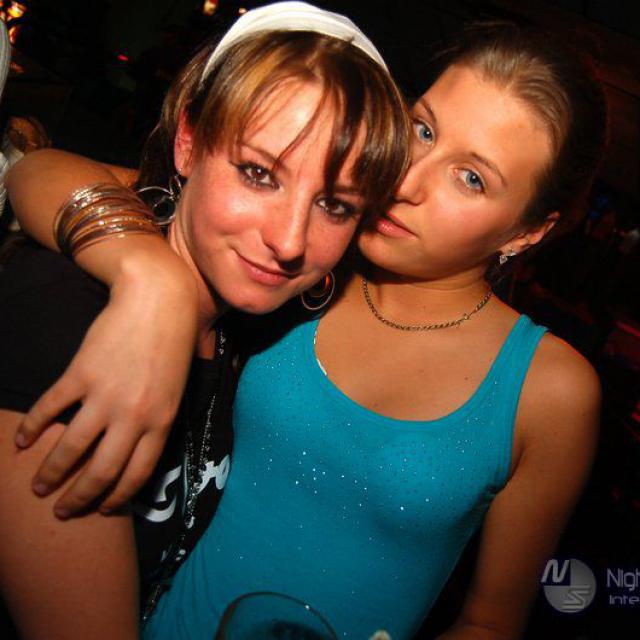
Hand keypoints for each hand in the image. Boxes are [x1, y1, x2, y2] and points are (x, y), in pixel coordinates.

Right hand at [15, 248, 198, 517]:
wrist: (158, 298)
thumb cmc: (175, 340)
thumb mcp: (180, 386)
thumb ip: (164, 418)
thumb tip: (149, 446)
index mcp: (162, 421)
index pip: (136, 474)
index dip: (116, 498)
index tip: (101, 511)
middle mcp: (134, 416)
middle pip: (101, 472)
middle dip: (79, 498)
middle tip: (63, 512)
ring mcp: (105, 396)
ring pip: (70, 449)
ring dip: (50, 473)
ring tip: (37, 487)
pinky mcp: (80, 374)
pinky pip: (50, 408)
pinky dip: (32, 426)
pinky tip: (22, 439)